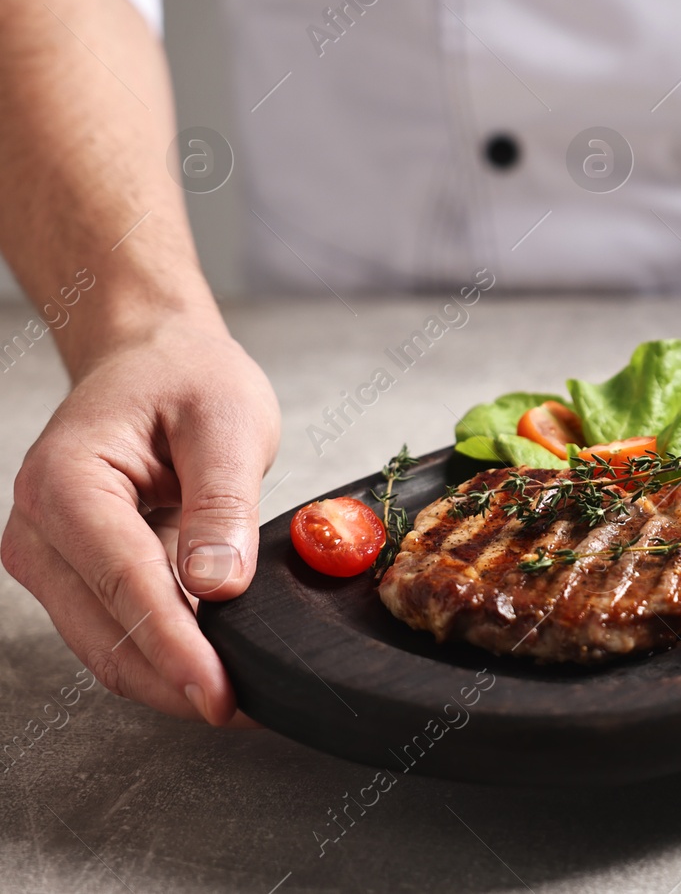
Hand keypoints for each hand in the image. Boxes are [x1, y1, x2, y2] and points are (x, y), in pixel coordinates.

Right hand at [1, 318, 279, 722]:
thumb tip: (218, 584)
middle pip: (106, 634)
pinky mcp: (71, 578)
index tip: (219, 695)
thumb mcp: (226, 419)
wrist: (150, 359)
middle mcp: (38, 529)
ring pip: (106, 649)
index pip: (123, 583)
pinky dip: (165, 657)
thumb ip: (222, 502)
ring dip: (170, 679)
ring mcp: (48, 560)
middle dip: (176, 681)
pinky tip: (217, 668)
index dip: (176, 647)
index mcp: (66, 482)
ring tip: (243, 700)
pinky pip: (116, 633)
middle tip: (250, 713)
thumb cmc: (187, 377)